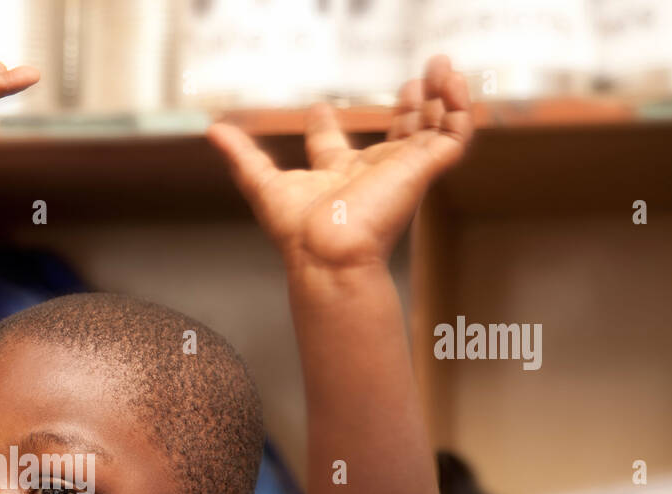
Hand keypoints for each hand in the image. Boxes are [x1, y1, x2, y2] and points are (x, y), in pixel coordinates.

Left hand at [207, 56, 473, 269]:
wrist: (328, 251)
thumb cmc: (296, 230)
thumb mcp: (262, 183)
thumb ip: (241, 155)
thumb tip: (212, 130)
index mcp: (336, 177)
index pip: (334, 148)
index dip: (326, 126)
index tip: (318, 107)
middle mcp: (372, 173)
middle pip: (397, 134)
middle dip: (408, 106)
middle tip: (413, 80)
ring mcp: (402, 171)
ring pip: (433, 129)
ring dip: (441, 96)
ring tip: (441, 65)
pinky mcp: (424, 170)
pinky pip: (455, 134)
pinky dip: (460, 107)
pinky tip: (452, 81)